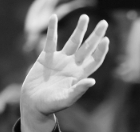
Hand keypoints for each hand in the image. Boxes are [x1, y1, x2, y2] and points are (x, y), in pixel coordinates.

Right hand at [20, 15, 109, 131]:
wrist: (33, 104)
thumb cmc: (51, 105)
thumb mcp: (66, 99)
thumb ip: (78, 90)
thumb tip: (92, 81)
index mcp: (80, 75)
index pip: (95, 60)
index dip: (101, 51)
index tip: (106, 40)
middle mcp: (73, 65)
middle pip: (87, 47)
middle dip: (96, 35)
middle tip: (104, 22)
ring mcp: (60, 60)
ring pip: (73, 41)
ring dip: (79, 30)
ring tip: (84, 17)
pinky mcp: (46, 57)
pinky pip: (50, 41)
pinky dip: (52, 30)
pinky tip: (53, 18)